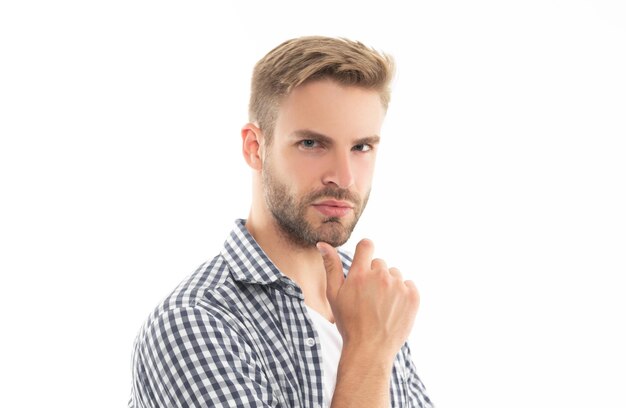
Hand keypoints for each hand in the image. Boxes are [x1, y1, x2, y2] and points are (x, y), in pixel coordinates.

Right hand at [317, 239, 419, 358]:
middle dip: (374, 275)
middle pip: (380, 263)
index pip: (366, 245)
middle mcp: (380, 276)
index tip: (363, 265)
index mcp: (360, 274)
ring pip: (394, 275)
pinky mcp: (413, 296)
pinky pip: (408, 285)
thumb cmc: (349, 322)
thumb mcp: (334, 295)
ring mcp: (398, 286)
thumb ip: (331, 266)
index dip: (364, 252)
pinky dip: (403, 294)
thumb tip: (322, 244)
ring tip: (381, 305)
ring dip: (389, 284)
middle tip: (369, 297)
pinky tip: (393, 309)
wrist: (370, 349)